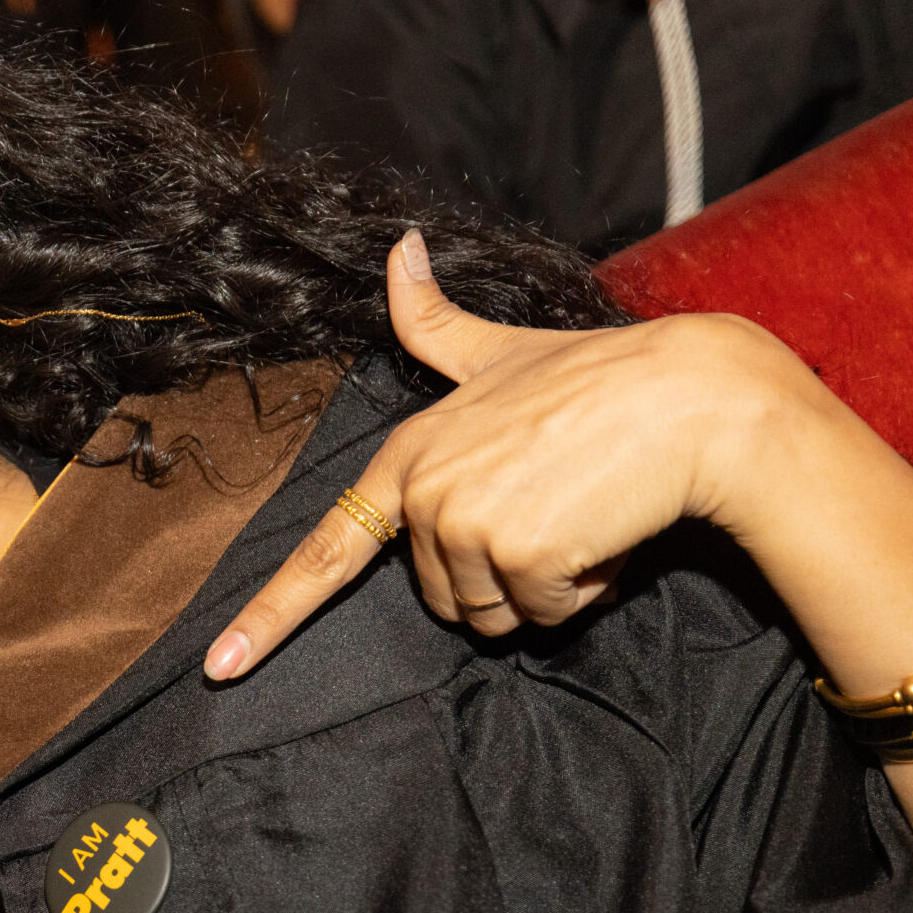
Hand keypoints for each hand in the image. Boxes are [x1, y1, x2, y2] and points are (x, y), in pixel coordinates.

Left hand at [203, 230, 824, 680]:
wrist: (693, 396)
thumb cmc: (604, 378)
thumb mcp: (501, 349)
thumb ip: (435, 322)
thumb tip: (397, 246)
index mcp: (406, 455)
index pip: (326, 548)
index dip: (269, 615)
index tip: (219, 665)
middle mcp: (422, 491)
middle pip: (444, 597)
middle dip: (505, 573)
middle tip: (557, 506)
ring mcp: (463, 523)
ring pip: (493, 615)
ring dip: (546, 584)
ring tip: (583, 512)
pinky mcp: (515, 552)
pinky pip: (543, 615)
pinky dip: (583, 588)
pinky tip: (606, 529)